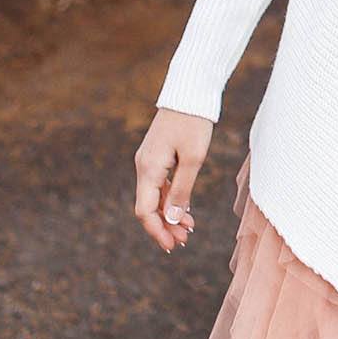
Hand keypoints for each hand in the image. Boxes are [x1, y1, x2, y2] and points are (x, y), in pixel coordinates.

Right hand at [134, 108, 213, 253]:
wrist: (190, 92)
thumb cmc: (193, 123)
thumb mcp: (193, 158)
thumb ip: (182, 189)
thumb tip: (173, 219)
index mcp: (148, 169)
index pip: (145, 211)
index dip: (157, 231)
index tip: (172, 246)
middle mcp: (144, 166)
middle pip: (148, 207)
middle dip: (165, 226)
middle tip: (184, 241)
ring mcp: (149, 161)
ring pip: (155, 197)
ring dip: (169, 215)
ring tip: (189, 230)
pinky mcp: (158, 156)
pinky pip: (160, 185)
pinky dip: (171, 199)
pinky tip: (186, 210)